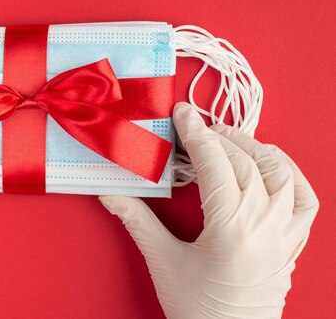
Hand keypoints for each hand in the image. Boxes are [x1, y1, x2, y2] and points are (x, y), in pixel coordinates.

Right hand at [100, 103, 318, 318]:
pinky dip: (287, 172)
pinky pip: (303, 195)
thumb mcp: (163, 262)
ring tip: (227, 141)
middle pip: (244, 160)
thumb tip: (110, 193)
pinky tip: (269, 164)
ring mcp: (286, 231)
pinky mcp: (294, 241)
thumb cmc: (199, 310)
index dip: (196, 133)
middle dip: (217, 136)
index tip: (182, 114)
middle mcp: (266, 223)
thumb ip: (138, 220)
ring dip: (252, 148)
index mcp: (232, 226)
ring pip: (279, 170)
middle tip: (193, 128)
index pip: (216, 162)